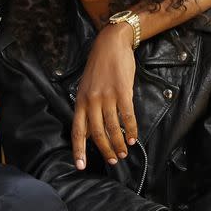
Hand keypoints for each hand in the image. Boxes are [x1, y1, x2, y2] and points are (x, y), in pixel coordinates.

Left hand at [72, 22, 137, 169]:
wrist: (110, 44)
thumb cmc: (99, 67)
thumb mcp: (86, 87)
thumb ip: (87, 108)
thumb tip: (90, 131)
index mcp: (80, 100)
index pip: (77, 130)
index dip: (79, 149)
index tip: (80, 166)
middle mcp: (91, 100)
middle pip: (96, 133)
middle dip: (104, 150)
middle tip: (112, 160)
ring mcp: (107, 96)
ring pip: (112, 127)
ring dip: (119, 143)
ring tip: (124, 152)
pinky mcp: (122, 91)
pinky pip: (127, 116)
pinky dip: (131, 130)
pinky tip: (134, 138)